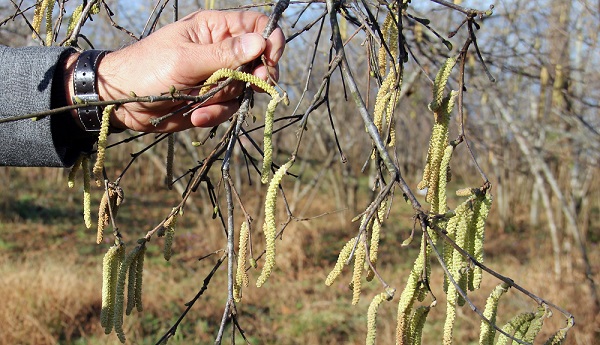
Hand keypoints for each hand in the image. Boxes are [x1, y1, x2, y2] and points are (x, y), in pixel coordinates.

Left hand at [66, 10, 284, 131]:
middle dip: (255, 77)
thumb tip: (260, 42)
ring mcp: (217, 76)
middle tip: (253, 86)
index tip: (269, 61)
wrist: (121, 101)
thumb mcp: (185, 60)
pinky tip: (197, 117)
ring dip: (226, 101)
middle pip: (258, 61)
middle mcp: (220, 51)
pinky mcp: (212, 99)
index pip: (256, 25)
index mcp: (214, 29)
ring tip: (200, 106)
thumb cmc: (146, 69)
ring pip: (244, 89)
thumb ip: (224, 54)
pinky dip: (216, 114)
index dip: (270, 41)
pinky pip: (230, 107)